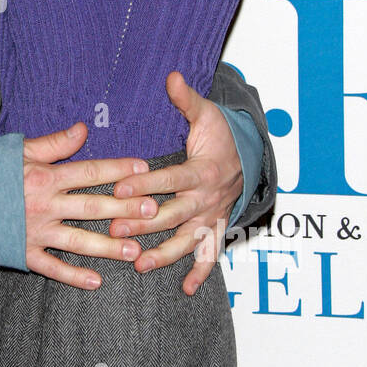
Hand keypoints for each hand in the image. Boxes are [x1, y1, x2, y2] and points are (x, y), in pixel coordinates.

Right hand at [23, 122, 151, 289]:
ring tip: (135, 251)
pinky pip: (51, 267)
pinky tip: (95, 282)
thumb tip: (83, 128)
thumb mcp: (19, 150)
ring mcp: (35, 231)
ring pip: (78, 240)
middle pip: (92, 206)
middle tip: (152, 211)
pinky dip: (72, 276)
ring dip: (108, 247)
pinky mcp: (22, 252)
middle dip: (124, 209)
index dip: (117, 169)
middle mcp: (44, 204)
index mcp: (44, 176)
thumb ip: (53, 143)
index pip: (88, 172)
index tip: (143, 169)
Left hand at [110, 71, 241, 294]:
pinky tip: (184, 290)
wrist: (251, 157)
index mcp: (203, 171)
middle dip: (144, 224)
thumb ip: (187, 99)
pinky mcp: (215, 228)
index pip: (170, 180)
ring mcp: (211, 217)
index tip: (119, 191)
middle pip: (172, 214)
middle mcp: (207, 198)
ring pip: (187, 240)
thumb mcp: (207, 113)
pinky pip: (210, 255)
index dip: (145, 186)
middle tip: (115, 230)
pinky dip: (199, 273)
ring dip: (164, 255)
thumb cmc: (223, 135)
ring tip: (139, 265)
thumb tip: (171, 76)